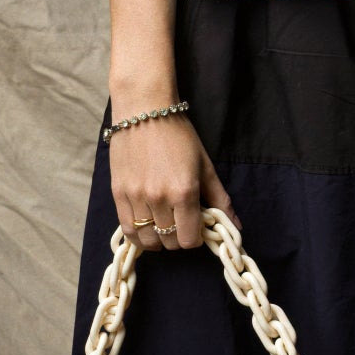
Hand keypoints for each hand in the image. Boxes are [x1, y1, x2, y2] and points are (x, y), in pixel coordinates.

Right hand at [108, 114, 234, 251]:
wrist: (143, 111)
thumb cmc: (178, 135)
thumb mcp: (205, 166)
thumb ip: (220, 199)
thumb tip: (236, 226)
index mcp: (184, 191)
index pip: (189, 239)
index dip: (195, 237)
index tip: (196, 226)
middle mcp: (159, 198)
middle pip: (169, 242)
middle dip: (178, 237)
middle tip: (180, 222)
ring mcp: (136, 197)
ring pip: (148, 240)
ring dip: (158, 238)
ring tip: (163, 225)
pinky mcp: (118, 194)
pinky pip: (127, 230)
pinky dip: (138, 236)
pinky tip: (145, 228)